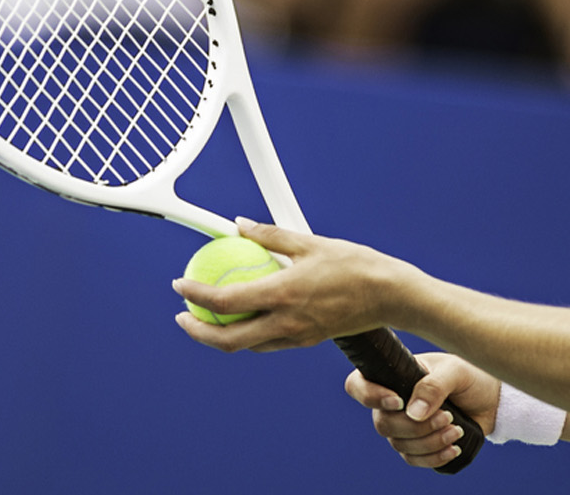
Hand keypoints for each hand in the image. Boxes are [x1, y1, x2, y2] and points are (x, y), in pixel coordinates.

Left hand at [171, 218, 417, 352]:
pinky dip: (246, 333)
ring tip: (206, 318)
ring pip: (246, 346)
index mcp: (283, 295)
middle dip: (197, 332)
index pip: (225, 301)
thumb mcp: (309, 242)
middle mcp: (286, 323)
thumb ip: (270, 235)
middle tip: (182, 315)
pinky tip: (242, 316)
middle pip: (228, 340)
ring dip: (220, 336)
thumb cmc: (355, 265)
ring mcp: (296, 336)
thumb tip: (240, 225)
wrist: (390, 296)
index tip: (179, 285)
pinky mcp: (306, 340)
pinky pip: (267, 343)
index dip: (195, 295)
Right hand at [345, 352, 499, 469]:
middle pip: (383, 424)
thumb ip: (433, 387)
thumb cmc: (469, 376)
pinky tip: (453, 448)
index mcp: (392, 376)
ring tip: (456, 430)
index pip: (358, 386)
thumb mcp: (454, 372)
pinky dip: (434, 458)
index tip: (398, 402)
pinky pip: (413, 459)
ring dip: (430, 442)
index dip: (370, 397)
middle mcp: (391, 403)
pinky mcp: (418, 445)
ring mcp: (402, 426)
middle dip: (416, 427)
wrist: (491, 399)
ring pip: (399, 445)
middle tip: (447, 417)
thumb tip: (413, 413)